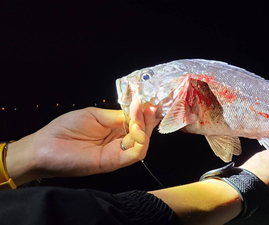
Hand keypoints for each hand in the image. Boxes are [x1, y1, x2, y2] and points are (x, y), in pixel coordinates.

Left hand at [7, 99, 159, 184]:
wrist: (45, 148)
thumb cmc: (65, 129)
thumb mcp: (94, 115)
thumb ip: (116, 116)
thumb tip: (136, 111)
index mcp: (114, 128)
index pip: (136, 121)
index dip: (144, 112)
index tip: (150, 101)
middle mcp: (119, 140)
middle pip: (143, 131)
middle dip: (149, 118)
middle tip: (151, 106)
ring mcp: (118, 152)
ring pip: (143, 142)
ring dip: (146, 127)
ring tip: (142, 113)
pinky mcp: (115, 162)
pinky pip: (136, 154)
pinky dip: (141, 141)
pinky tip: (136, 128)